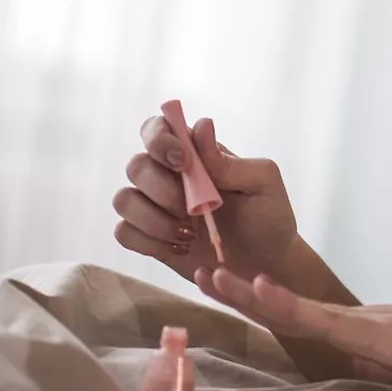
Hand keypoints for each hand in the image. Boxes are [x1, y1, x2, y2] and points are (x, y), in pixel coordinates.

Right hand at [113, 116, 300, 283]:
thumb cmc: (269, 217)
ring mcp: (155, 207)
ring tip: (189, 234)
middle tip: (192, 210)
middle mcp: (169, 175)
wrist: (268, 264)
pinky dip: (148, 241)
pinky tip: (179, 248)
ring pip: (123, 200)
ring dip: (153, 219)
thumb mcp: (262, 183)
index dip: (159, 139)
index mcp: (196, 154)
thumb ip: (228, 160)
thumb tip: (201, 126)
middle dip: (161, 189)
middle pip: (136, 166)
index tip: (182, 162)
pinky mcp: (148, 237)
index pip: (158, 128)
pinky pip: (123, 232)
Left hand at [196, 267, 391, 390]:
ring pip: (291, 305)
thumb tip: (360, 373)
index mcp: (361, 329)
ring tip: (210, 273)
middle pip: (285, 304)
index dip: (263, 303)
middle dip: (241, 289)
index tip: (232, 289)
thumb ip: (381, 369)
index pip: (301, 316)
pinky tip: (260, 289)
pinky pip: (319, 318)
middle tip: (202, 270)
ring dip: (247, 291)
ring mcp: (360, 322)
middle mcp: (354, 318)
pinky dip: (286, 303)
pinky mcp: (372, 332)